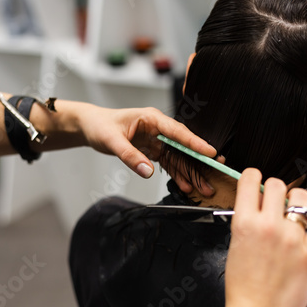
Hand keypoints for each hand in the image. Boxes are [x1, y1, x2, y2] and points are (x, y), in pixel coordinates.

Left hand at [78, 104, 216, 183]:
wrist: (91, 127)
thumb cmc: (101, 126)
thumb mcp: (112, 141)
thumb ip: (130, 156)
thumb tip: (147, 171)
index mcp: (152, 118)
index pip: (177, 131)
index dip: (195, 142)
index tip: (210, 152)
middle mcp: (158, 128)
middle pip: (183, 146)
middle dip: (198, 162)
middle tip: (214, 174)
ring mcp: (157, 140)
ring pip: (178, 157)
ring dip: (190, 172)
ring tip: (203, 188)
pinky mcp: (153, 150)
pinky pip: (168, 163)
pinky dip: (177, 175)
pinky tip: (186, 186)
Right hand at [223, 169, 306, 306]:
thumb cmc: (244, 287)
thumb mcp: (234, 245)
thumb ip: (246, 219)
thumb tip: (259, 201)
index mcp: (244, 223)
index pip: (251, 178)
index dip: (254, 178)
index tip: (257, 183)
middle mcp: (268, 226)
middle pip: (277, 184)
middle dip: (274, 192)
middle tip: (274, 205)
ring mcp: (293, 238)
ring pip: (300, 195)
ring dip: (296, 200)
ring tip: (294, 215)